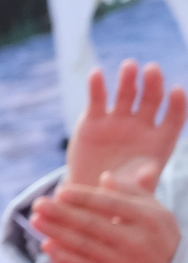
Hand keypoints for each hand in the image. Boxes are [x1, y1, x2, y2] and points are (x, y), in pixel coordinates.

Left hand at [34, 175, 182, 262]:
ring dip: (56, 232)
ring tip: (35, 220)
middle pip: (91, 224)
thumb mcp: (156, 212)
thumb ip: (132, 192)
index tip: (61, 191)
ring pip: (83, 245)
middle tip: (38, 203)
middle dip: (62, 213)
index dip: (83, 198)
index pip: (110, 205)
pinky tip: (47, 245)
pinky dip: (63, 256)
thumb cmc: (160, 238)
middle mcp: (134, 241)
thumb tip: (104, 177)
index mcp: (147, 219)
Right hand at [67, 60, 184, 193]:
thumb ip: (142, 182)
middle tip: (152, 70)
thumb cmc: (117, 196)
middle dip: (154, 84)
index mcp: (160, 141)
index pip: (174, 117)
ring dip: (129, 79)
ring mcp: (117, 120)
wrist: (86, 196)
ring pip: (127, 93)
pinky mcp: (93, 120)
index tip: (177, 91)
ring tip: (130, 66)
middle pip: (152, 100)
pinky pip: (97, 99)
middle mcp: (141, 125)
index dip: (176, 105)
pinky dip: (97, 86)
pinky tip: (97, 74)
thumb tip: (148, 171)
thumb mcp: (132, 194)